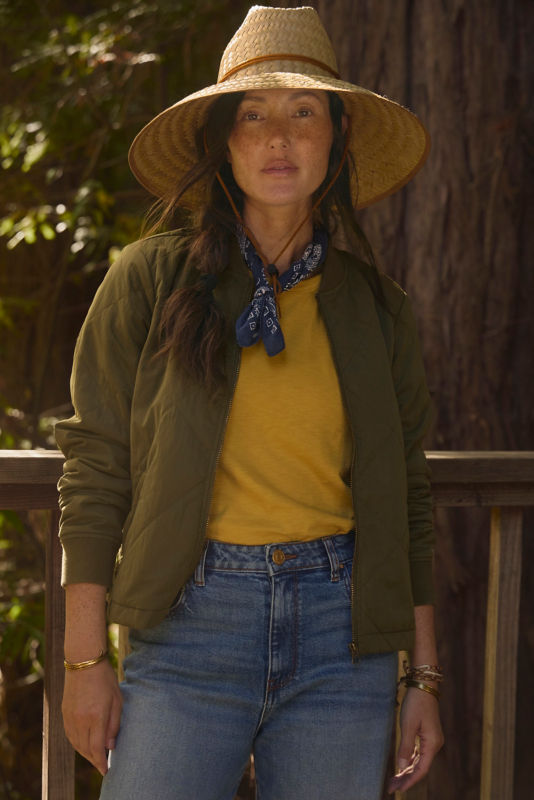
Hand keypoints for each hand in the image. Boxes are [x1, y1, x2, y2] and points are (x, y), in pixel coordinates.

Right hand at [62, 659, 122, 775]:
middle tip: (101, 764)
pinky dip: (76, 743)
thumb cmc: (105, 678)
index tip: (105, 770)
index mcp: (96, 716)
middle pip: (85, 749)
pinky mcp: (64, 712)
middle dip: (94, 759)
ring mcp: (70, 717)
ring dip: (85, 753)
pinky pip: (69, 735)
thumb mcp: (117, 699)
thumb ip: (114, 724)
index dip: (100, 762)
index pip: (97, 748)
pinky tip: (83, 743)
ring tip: (94, 756)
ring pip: (75, 744)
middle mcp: (80, 720)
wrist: (83, 661)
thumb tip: (110, 746)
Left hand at [387, 686, 443, 793]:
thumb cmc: (416, 703)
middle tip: (392, 787)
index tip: (398, 789)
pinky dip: (409, 760)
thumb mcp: (408, 725)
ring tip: (394, 779)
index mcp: (432, 744)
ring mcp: (431, 740)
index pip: (421, 770)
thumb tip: (401, 767)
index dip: (410, 781)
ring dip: (407, 770)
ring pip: (419, 760)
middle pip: (420, 767)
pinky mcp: (426, 735)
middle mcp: (434, 744)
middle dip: (406, 778)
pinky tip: (401, 766)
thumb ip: (405, 747)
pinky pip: (418, 752)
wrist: (424, 686)